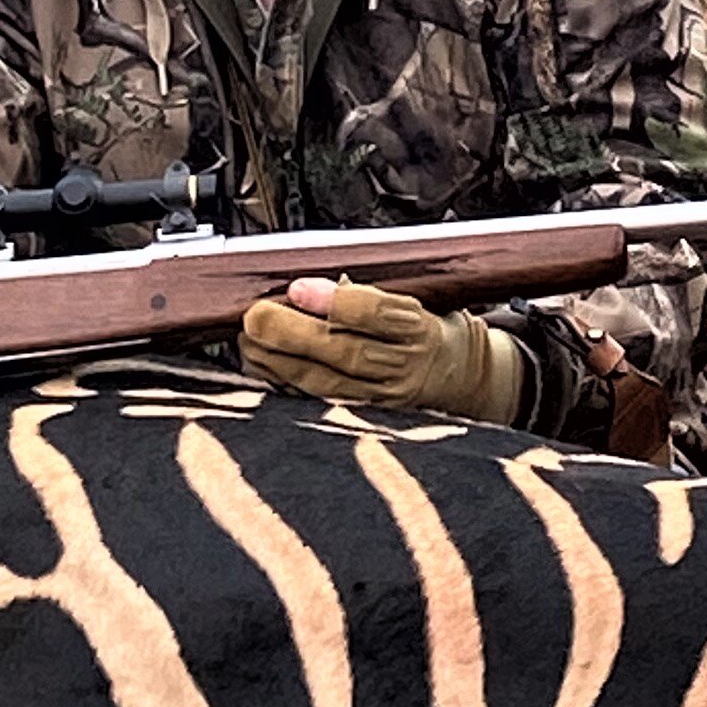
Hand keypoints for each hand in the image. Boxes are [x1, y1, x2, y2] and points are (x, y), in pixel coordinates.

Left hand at [240, 277, 524, 425]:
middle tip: (255, 317)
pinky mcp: (366, 419)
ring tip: (249, 341)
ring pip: (327, 383)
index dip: (335, 302)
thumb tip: (307, 289)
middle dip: (292, 335)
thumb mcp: (408, 299)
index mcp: (419, 327)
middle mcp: (404, 366)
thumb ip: (363, 294)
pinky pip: (320, 402)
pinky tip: (262, 366)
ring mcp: (385, 399)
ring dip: (279, 362)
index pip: (378, 314)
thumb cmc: (423, 329)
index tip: (297, 287)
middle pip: (346, 352)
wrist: (457, 377)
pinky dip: (285, 384)